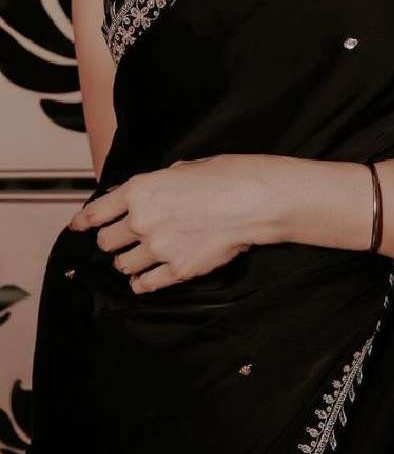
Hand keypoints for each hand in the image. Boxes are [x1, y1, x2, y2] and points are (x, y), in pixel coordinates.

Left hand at [66, 154, 281, 292]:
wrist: (254, 201)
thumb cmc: (225, 178)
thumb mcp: (181, 169)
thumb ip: (155, 186)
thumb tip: (144, 196)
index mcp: (140, 190)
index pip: (96, 212)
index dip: (83, 222)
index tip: (79, 227)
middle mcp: (142, 220)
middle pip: (106, 242)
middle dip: (113, 241)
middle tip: (126, 239)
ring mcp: (158, 248)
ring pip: (123, 266)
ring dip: (130, 262)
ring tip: (143, 257)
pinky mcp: (177, 270)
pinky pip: (145, 284)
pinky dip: (143, 282)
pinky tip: (149, 277)